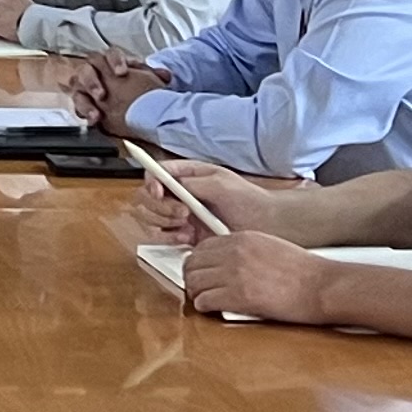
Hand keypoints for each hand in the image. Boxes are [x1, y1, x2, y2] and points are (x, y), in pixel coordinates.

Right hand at [63, 56, 167, 134]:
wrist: (130, 101)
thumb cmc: (134, 85)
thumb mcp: (145, 78)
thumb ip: (153, 74)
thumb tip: (165, 75)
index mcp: (110, 61)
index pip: (109, 54)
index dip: (114, 62)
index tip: (122, 73)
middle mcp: (94, 71)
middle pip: (86, 69)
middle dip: (92, 82)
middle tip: (101, 95)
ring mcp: (85, 87)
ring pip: (77, 88)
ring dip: (85, 102)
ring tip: (95, 114)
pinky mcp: (82, 102)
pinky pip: (78, 106)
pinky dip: (84, 112)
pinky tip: (93, 120)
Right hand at [129, 157, 265, 242]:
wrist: (265, 226)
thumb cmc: (248, 200)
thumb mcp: (221, 183)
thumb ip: (192, 182)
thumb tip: (168, 182)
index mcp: (186, 175)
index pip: (155, 173)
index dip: (151, 183)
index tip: (159, 192)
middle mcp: (178, 194)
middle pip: (145, 198)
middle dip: (159, 208)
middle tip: (182, 214)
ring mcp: (178, 215)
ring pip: (148, 218)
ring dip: (163, 223)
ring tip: (186, 226)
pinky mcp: (183, 235)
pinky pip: (160, 237)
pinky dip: (168, 238)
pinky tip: (186, 238)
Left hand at [177, 228, 329, 323]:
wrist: (321, 286)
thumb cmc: (304, 271)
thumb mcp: (269, 247)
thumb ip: (245, 251)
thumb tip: (225, 263)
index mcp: (242, 238)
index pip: (202, 247)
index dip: (199, 263)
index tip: (203, 273)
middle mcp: (234, 252)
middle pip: (192, 263)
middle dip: (193, 278)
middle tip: (199, 289)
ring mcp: (234, 274)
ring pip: (194, 282)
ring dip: (197, 293)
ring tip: (206, 300)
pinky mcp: (238, 296)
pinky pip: (204, 301)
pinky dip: (205, 307)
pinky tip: (213, 309)